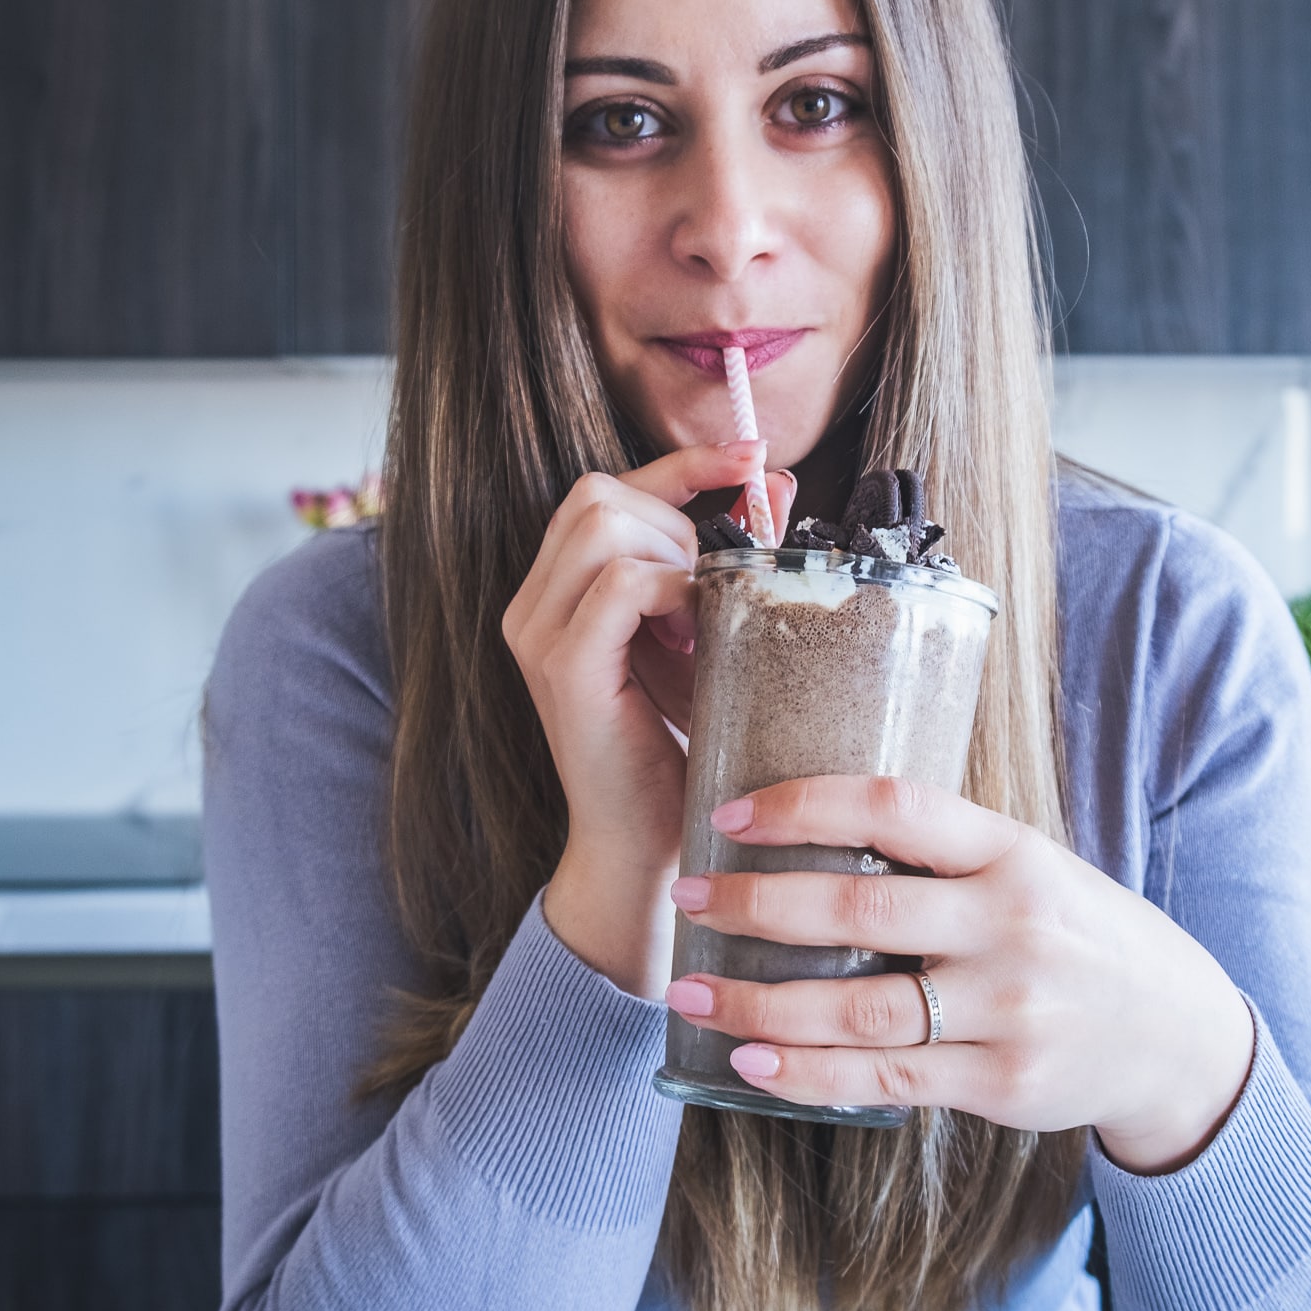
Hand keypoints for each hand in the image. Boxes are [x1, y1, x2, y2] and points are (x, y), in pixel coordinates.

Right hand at [501, 444, 793, 996]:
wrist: (652, 854)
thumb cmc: (687, 752)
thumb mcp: (709, 640)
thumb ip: (726, 565)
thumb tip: (778, 485)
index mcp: (558, 594)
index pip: (607, 489)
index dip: (684, 463)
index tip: (756, 457)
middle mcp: (532, 606)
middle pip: (599, 492)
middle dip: (679, 514)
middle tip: (721, 582)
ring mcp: (538, 634)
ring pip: (606, 521)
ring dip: (676, 552)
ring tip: (707, 618)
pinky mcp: (563, 668)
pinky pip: (620, 580)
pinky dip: (674, 588)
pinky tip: (703, 631)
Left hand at [663, 776, 1255, 1172]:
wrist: (1176, 1035)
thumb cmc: (1075, 932)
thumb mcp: (1029, 867)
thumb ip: (941, 852)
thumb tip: (807, 823)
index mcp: (1013, 851)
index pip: (895, 807)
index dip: (804, 805)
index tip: (729, 815)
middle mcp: (1012, 926)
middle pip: (858, 913)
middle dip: (755, 906)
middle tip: (685, 899)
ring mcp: (1009, 1012)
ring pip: (857, 1010)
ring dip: (758, 1003)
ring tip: (689, 993)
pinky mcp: (1002, 1086)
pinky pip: (882, 1082)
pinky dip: (806, 1073)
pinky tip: (749, 1058)